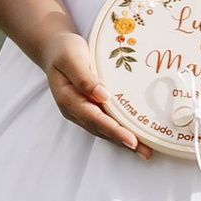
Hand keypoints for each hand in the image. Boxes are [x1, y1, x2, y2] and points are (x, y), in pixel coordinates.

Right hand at [39, 30, 141, 150]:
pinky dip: (119, 131)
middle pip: (102, 130)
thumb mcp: (71, 58)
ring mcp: (81, 111)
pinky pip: (106, 123)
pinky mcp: (89, 108)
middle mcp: (75, 110)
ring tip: (146, 150)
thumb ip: (84, 78)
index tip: (132, 140)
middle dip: (123, 141)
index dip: (114, 131)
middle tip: (146, 152)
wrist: (54, 49)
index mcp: (69, 99)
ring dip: (124, 141)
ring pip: (104, 130)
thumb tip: (103, 95)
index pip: (95, 119)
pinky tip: (135, 136)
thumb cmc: (63, 51)